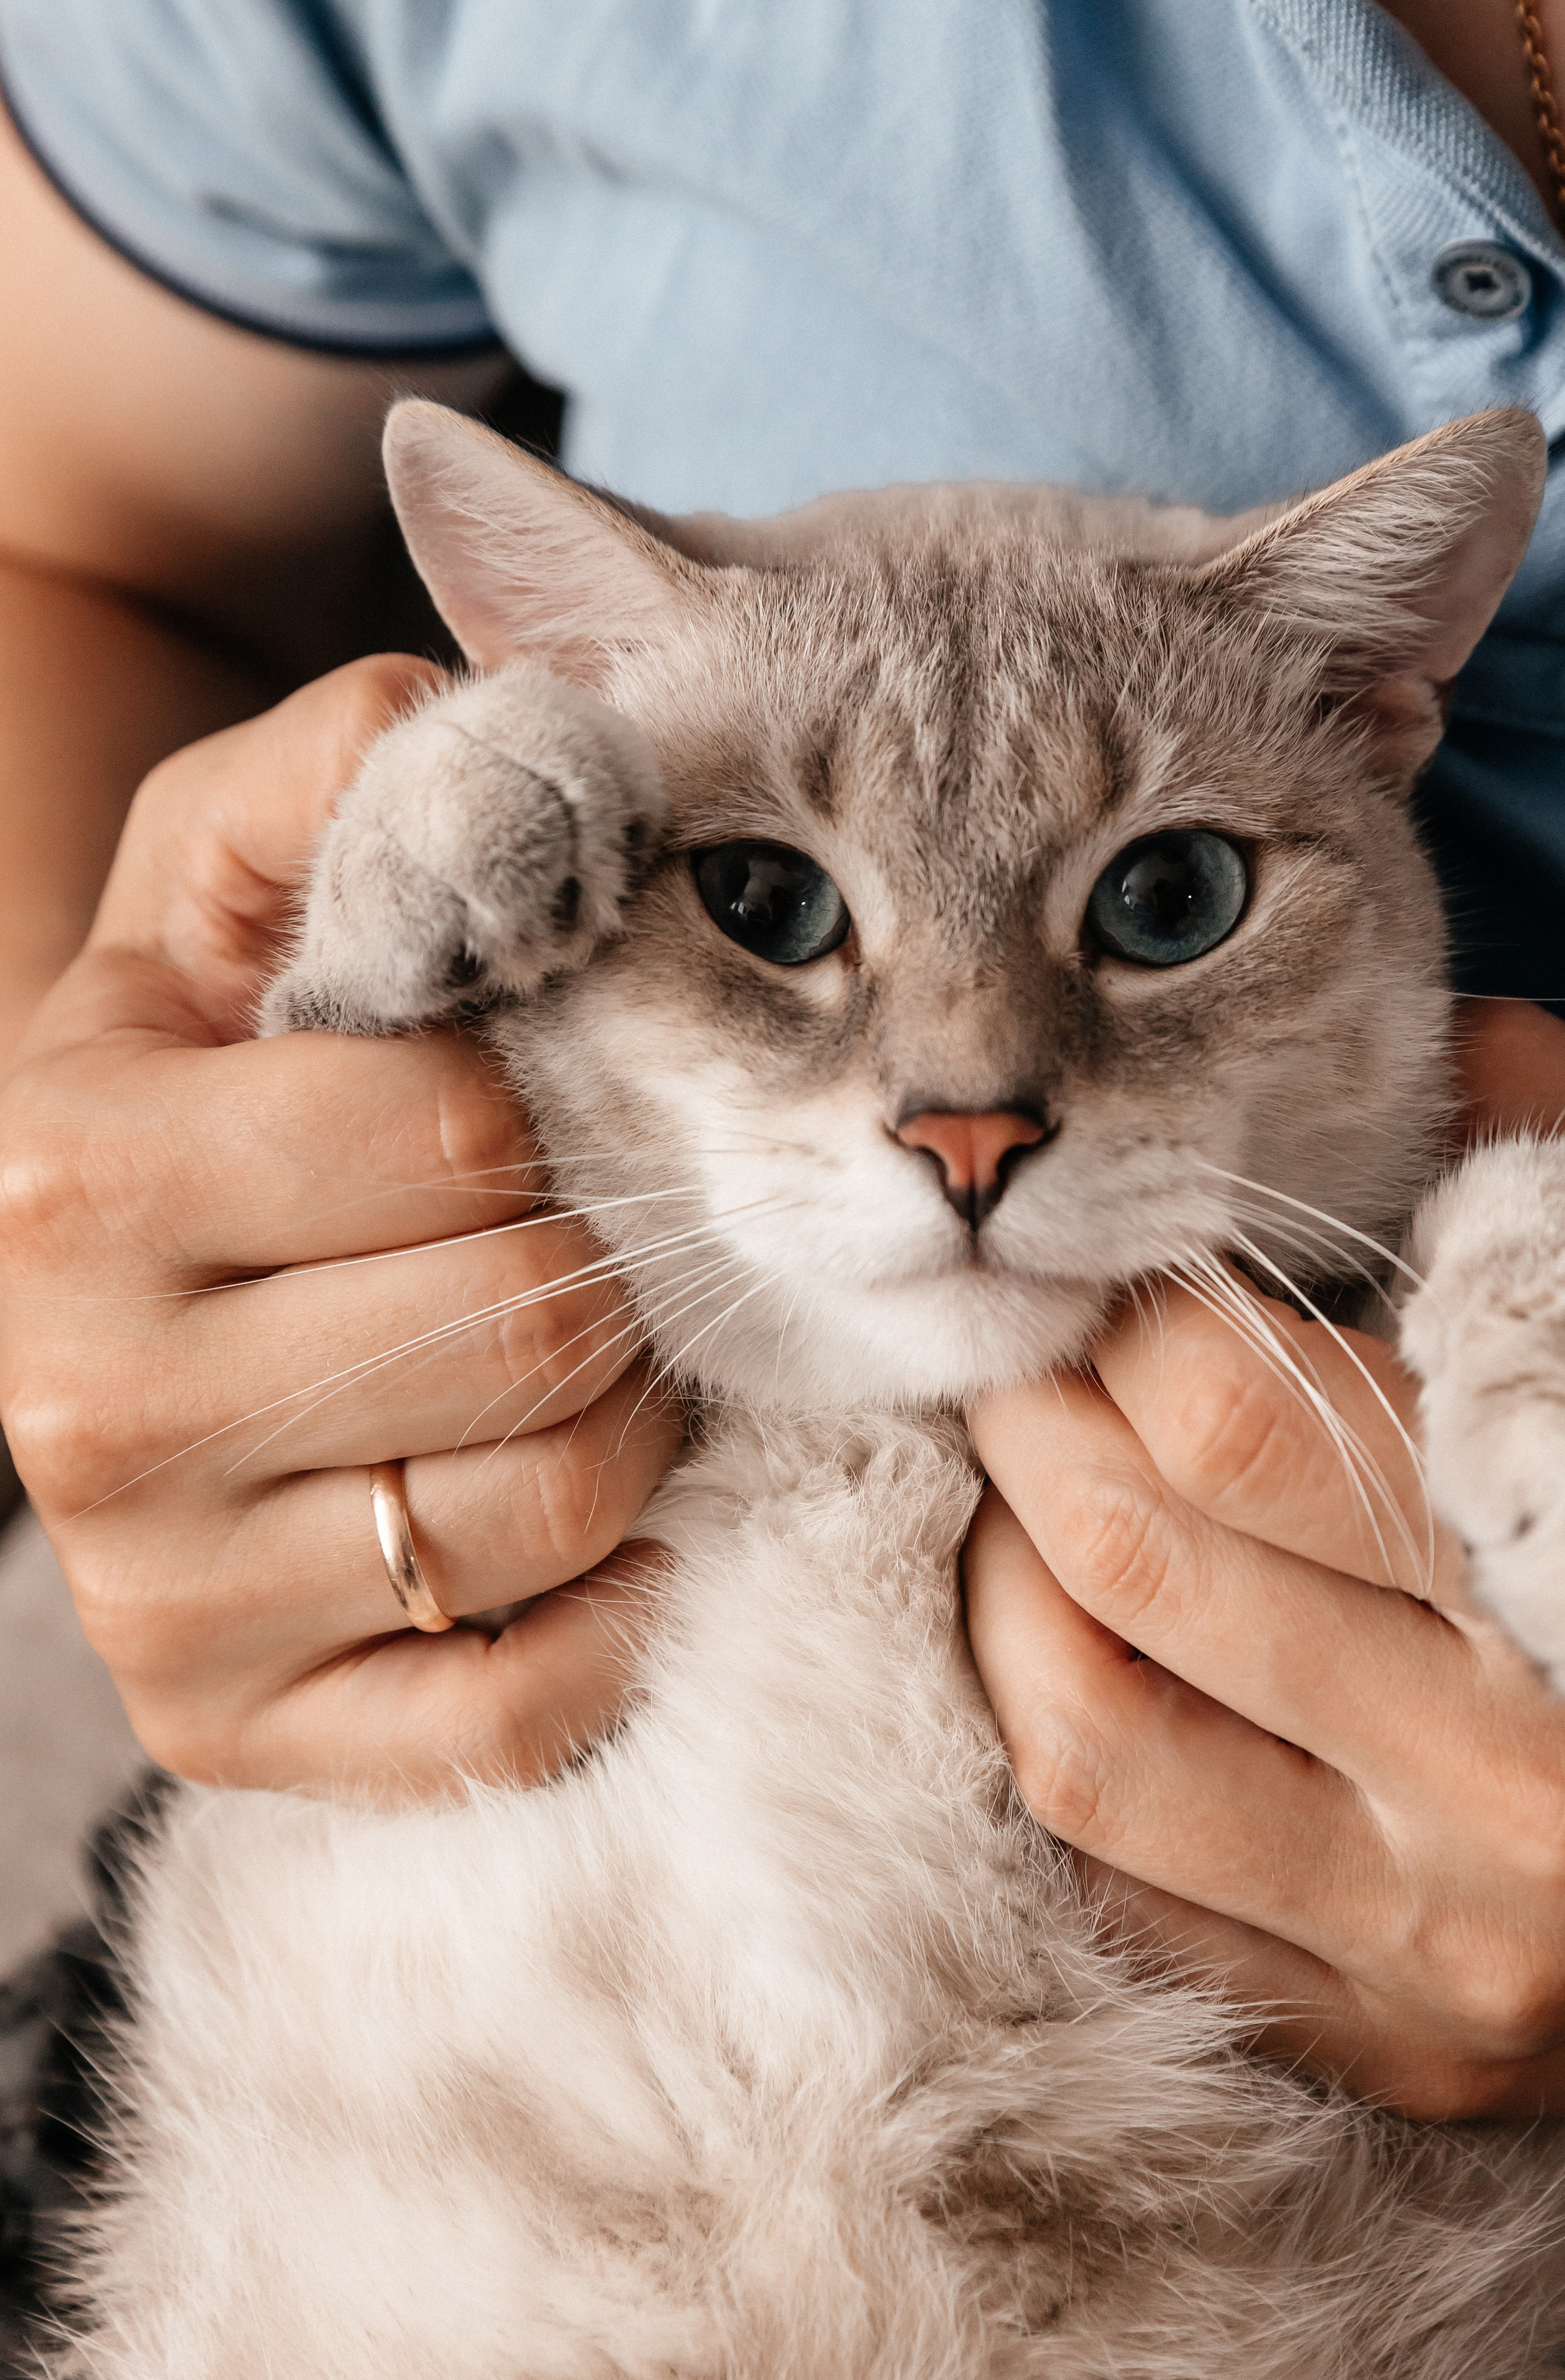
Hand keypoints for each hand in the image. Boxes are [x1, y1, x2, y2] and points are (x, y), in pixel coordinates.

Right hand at [0, 660, 678, 1802]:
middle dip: (591, 1265)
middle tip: (550, 1242)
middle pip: (527, 1326)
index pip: (458, 1139)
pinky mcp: (232, 1731)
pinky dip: (595, 1608)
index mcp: (74, 1168)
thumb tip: (506, 709)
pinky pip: (523, 1701)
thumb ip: (343, 767)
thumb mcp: (222, 875)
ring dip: (614, 1420)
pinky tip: (552, 1518)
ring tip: (546, 1363)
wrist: (101, 1278)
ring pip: (554, 1501)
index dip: (535, 1112)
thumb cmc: (204, 1065)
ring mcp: (156, 1595)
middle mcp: (85, 1400)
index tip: (508, 1111)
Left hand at [965, 1002, 1564, 2118]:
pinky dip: (1070, 1753)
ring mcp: (1458, 1950)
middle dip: (1029, 1421)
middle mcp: (1521, 1794)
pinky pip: (1140, 1901)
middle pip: (1133, 1563)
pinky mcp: (1417, 2053)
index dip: (1132, 1314)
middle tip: (1021, 1347)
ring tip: (1027, 1494)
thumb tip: (1405, 1026)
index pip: (1232, 1421)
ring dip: (1005, 1589)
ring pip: (1089, 1749)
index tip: (1122, 1266)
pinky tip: (1090, 1647)